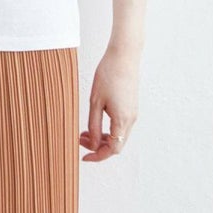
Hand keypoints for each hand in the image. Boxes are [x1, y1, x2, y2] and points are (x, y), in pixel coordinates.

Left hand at [79, 45, 139, 161]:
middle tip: (80, 140)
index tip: (84, 157)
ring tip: (84, 132)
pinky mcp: (131, 107)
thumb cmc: (108, 75)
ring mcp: (132, 113)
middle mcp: (131, 119)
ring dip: (102, 138)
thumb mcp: (95, 102)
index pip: (112, 149)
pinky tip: (94, 123)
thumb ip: (93, 126)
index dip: (97, 156)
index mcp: (122, 120)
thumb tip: (93, 144)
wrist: (124, 55)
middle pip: (116, 145)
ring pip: (118, 136)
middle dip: (98, 147)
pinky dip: (108, 129)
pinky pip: (120, 126)